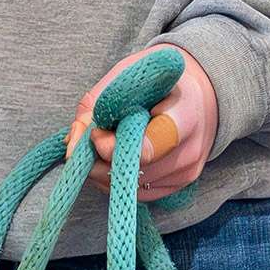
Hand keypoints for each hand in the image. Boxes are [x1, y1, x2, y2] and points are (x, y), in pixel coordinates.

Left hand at [66, 45, 216, 203]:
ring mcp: (186, 172)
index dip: (113, 148)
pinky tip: (115, 159)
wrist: (198, 95)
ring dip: (106, 172)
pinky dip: (117, 180)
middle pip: (135, 172)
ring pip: (131, 188)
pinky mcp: (178, 186)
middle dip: (102, 161)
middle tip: (93, 140)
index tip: (97, 133)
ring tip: (104, 146)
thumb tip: (72, 146)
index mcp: (185, 113)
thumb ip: (95, 106)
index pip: (148, 147)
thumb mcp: (127, 76)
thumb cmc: (158, 82)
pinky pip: (138, 194)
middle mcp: (190, 148)